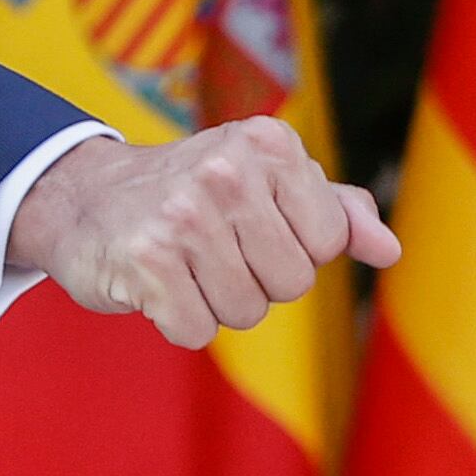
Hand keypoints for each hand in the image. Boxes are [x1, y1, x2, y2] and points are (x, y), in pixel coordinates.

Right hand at [7, 119, 399, 348]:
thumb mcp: (267, 181)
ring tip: (185, 263)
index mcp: (270, 144)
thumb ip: (335, 211)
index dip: (293, 248)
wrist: (86, 199)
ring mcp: (184, 214)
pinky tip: (156, 283)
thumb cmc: (194, 193)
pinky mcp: (147, 260)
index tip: (251, 225)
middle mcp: (228, 170)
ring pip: (247, 311)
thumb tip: (388, 250)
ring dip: (217, 302)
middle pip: (292, 283)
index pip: (327, 242)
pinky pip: (198, 331)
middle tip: (213, 248)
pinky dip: (178, 320)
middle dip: (257, 280)